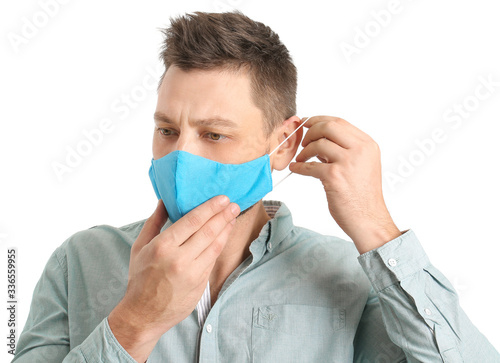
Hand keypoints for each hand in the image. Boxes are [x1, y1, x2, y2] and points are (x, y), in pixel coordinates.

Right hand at [108, 196, 239, 361]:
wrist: (143, 314)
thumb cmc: (140, 278)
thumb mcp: (140, 247)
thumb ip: (154, 222)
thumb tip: (165, 200)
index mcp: (162, 246)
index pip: (193, 221)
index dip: (210, 208)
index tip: (222, 198)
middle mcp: (179, 259)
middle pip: (208, 231)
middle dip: (223, 215)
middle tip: (233, 204)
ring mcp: (192, 273)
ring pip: (215, 245)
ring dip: (226, 229)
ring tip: (233, 217)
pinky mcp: (200, 284)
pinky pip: (213, 259)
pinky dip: (220, 245)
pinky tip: (224, 235)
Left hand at [289, 116, 400, 254]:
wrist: (369, 220)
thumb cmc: (363, 196)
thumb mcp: (362, 165)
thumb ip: (344, 150)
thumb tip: (320, 139)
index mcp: (367, 145)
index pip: (339, 122)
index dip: (319, 120)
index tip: (307, 123)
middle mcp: (360, 150)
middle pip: (328, 126)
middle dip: (310, 131)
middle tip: (302, 141)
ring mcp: (348, 163)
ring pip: (318, 144)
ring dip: (304, 151)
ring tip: (301, 159)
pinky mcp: (335, 177)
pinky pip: (310, 166)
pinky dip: (299, 166)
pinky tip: (296, 168)